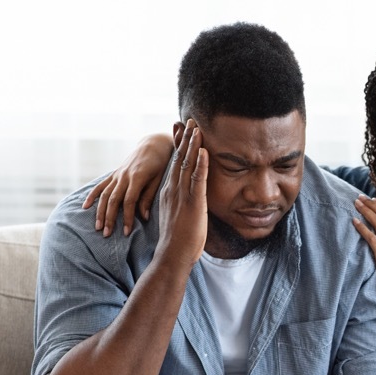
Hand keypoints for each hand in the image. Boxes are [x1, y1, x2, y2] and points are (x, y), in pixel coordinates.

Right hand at [84, 133, 173, 236]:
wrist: (154, 145)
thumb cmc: (161, 164)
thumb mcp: (159, 180)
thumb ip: (148, 198)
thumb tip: (143, 218)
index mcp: (137, 178)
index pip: (129, 202)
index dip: (127, 218)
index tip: (126, 232)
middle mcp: (124, 176)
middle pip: (113, 200)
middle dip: (109, 218)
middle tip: (107, 234)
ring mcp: (117, 174)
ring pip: (104, 194)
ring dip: (100, 211)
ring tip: (97, 227)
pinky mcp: (114, 173)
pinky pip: (101, 185)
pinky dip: (92, 195)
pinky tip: (85, 206)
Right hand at [154, 119, 208, 270]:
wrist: (172, 254)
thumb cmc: (178, 241)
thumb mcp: (179, 216)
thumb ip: (182, 205)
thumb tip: (188, 202)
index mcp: (170, 192)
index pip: (175, 164)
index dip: (179, 146)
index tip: (180, 130)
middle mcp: (174, 189)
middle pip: (180, 158)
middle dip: (185, 138)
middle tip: (188, 119)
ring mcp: (183, 195)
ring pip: (188, 164)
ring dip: (193, 145)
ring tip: (196, 127)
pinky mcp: (193, 203)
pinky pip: (197, 180)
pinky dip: (201, 164)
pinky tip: (205, 151)